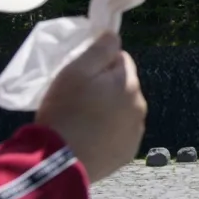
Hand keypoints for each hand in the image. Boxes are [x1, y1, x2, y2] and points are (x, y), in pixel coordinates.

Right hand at [38, 31, 146, 182]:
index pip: (120, 59)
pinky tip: (89, 138)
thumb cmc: (64, 111)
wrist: (59, 162)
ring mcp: (136, 132)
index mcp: (129, 84)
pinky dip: (108, 132)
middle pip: (123, 85)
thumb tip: (114, 35)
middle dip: (105, 87)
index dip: (99, 64)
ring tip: (82, 121)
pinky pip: (120, 133)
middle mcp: (140, 106)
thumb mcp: (75, 71)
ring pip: (123, 110)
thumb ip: (99, 49)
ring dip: (108, 110)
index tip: (80, 76)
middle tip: (78, 99)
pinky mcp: (128, 152)